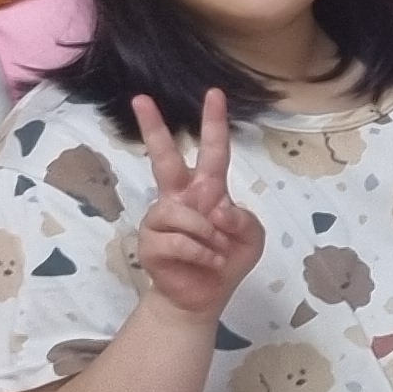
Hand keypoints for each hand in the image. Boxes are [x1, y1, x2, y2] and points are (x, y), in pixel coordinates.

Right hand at [127, 88, 264, 321]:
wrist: (203, 297)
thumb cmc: (227, 259)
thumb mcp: (251, 236)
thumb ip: (243, 218)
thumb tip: (218, 210)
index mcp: (205, 190)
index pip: (211, 151)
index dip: (213, 124)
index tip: (214, 94)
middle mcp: (178, 198)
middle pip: (163, 159)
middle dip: (154, 129)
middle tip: (141, 99)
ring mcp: (160, 219)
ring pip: (183, 214)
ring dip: (210, 236)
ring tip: (216, 251)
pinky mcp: (151, 243)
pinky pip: (182, 242)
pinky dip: (204, 254)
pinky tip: (208, 262)